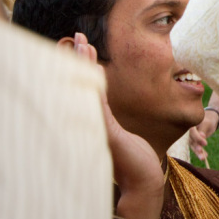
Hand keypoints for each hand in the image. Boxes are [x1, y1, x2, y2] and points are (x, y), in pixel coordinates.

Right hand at [74, 33, 164, 218]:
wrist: (142, 182)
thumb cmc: (136, 161)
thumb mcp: (123, 135)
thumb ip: (113, 122)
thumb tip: (110, 111)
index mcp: (99, 119)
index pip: (88, 87)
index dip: (83, 66)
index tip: (81, 46)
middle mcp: (94, 120)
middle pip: (82, 83)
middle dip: (78, 59)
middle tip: (75, 36)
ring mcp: (99, 125)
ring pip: (88, 89)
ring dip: (85, 64)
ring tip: (81, 42)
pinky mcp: (107, 132)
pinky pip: (99, 104)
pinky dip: (95, 85)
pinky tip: (96, 70)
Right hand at [188, 109, 218, 160]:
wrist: (208, 121)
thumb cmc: (207, 121)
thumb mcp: (206, 123)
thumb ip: (203, 129)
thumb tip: (201, 135)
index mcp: (189, 125)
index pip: (192, 132)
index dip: (198, 138)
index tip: (205, 143)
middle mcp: (187, 133)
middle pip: (191, 140)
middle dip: (196, 146)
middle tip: (201, 151)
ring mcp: (189, 138)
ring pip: (193, 146)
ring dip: (198, 152)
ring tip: (203, 158)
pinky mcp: (192, 143)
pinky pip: (195, 149)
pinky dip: (200, 153)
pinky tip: (204, 157)